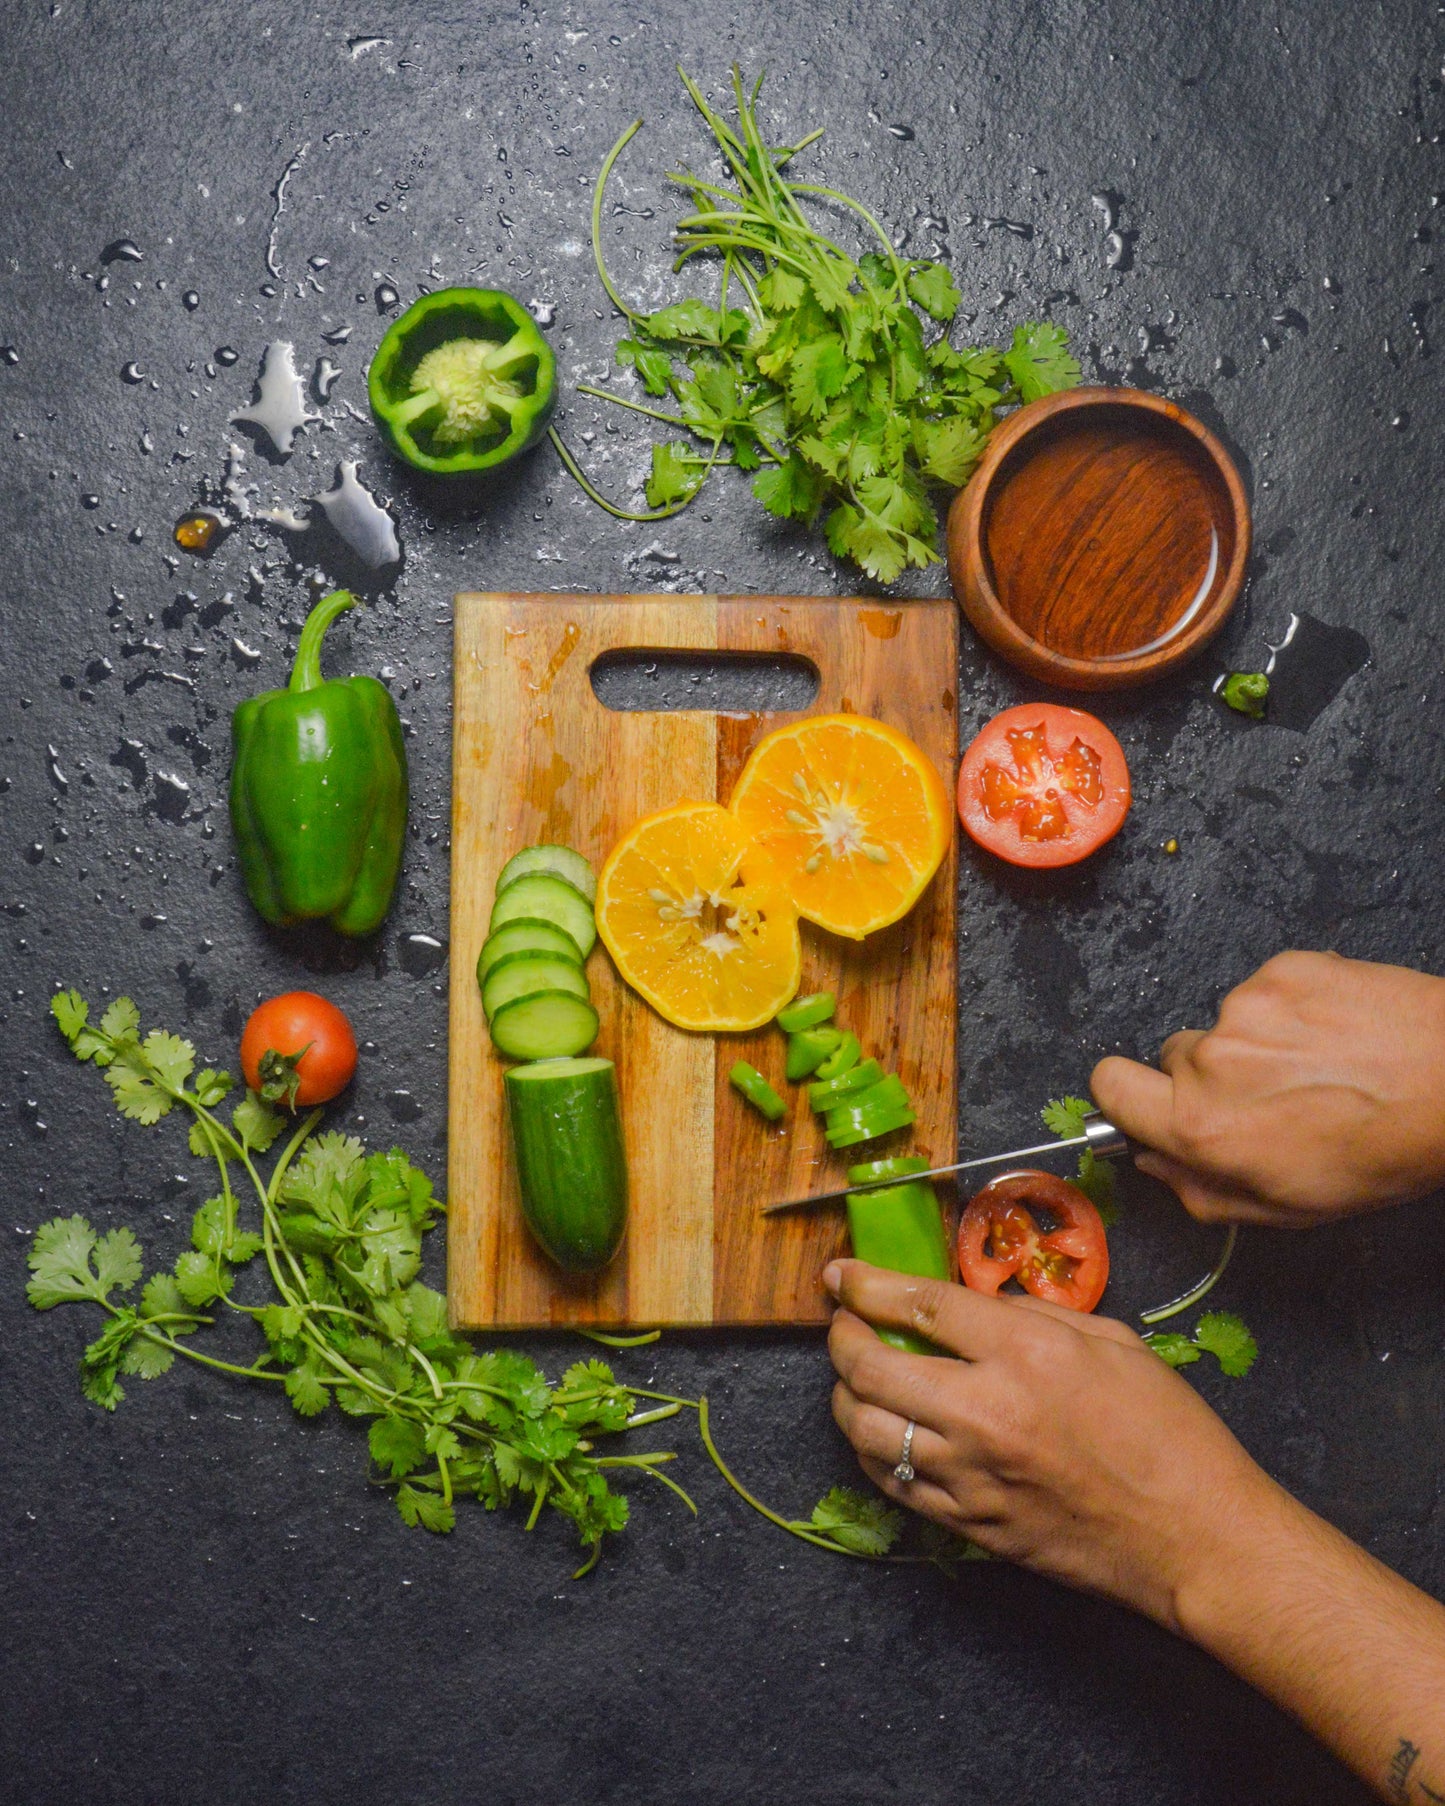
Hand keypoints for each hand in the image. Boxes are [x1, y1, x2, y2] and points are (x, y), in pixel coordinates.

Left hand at [824, 1260, 1279, 1628]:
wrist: (1197, 1537)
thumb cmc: (1170, 1433)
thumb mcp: (1112, 1341)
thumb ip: (1034, 1315)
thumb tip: (973, 1304)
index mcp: (1025, 1353)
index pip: (919, 1304)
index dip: (867, 1283)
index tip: (842, 1274)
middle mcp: (985, 1411)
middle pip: (870, 1365)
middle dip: (840, 1335)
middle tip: (842, 1322)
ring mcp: (971, 1474)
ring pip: (864, 1428)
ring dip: (844, 1394)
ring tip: (854, 1377)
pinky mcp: (970, 1524)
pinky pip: (890, 1483)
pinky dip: (871, 1450)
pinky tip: (880, 1431)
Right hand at [1091, 951, 1444, 1226]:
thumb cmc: (1383, 1151)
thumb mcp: (1287, 1208)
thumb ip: (1201, 1190)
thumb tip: (1154, 1159)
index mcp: (1201, 1125)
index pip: (1108, 1085)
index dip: (1125, 1093)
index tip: (1151, 1098)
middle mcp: (1212, 1059)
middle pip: (1174, 1055)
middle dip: (1210, 1074)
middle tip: (1272, 1094)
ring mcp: (1247, 1006)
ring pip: (1227, 1023)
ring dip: (1259, 1042)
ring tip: (1322, 1063)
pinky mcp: (1284, 968)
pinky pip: (1265, 989)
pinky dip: (1293, 1009)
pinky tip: (1337, 1033)